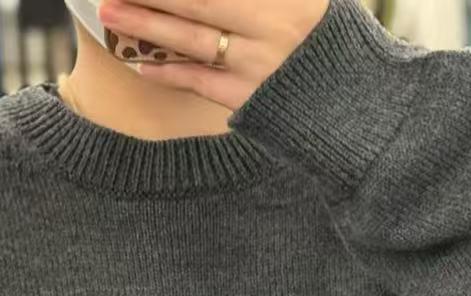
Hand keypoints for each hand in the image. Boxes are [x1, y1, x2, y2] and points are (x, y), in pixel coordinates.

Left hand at [95, 0, 329, 109]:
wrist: (359, 108)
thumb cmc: (332, 42)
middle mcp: (271, 24)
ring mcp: (258, 65)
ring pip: (191, 39)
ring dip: (146, 25)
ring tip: (110, 12)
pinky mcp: (250, 100)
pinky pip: (200, 82)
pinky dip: (168, 72)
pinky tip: (139, 63)